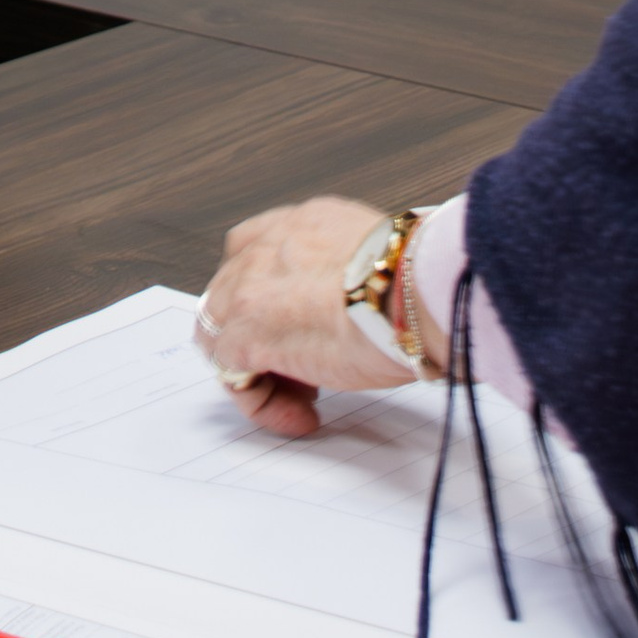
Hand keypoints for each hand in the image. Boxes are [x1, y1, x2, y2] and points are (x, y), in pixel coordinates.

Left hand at [193, 197, 437, 438]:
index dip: (271, 299)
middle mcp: (267, 246)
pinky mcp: (247, 333)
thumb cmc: (415, 280)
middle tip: (304, 373)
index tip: (304, 329)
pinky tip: (300, 414)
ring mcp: (248, 288)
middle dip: (261, 338)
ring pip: (222, 335)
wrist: (411, 290)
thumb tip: (358, 306)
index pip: (256, 254)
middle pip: (231, 296)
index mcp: (301, 224)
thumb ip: (349, 273)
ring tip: (303, 400)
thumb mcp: (377, 259)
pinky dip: (261, 402)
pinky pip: (232, 375)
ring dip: (258, 372)